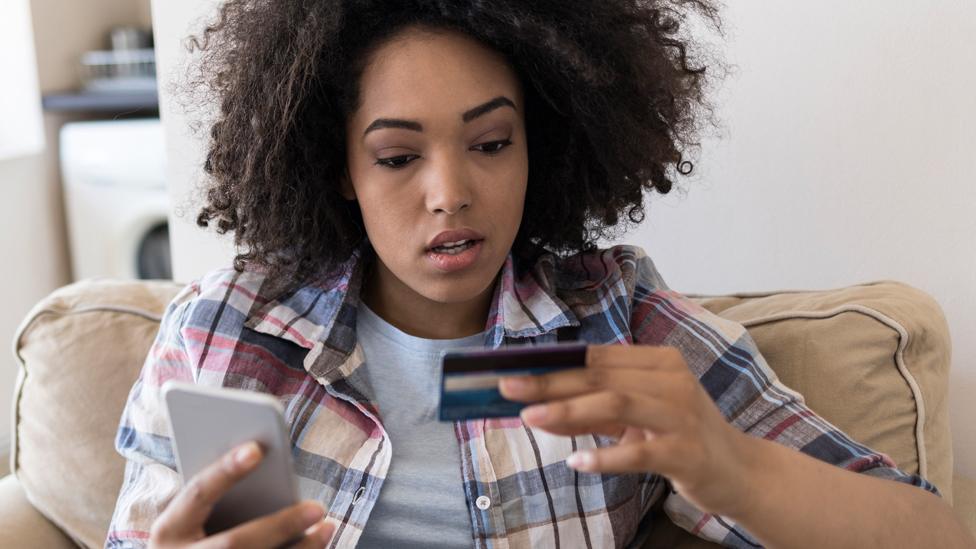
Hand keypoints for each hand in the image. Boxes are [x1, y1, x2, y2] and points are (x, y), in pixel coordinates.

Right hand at [149, 441, 334, 548]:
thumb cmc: (196, 536)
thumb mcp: (194, 519)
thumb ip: (221, 497)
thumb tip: (266, 462)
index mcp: (168, 530)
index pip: (197, 494)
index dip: (224, 470)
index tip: (256, 449)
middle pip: (234, 543)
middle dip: (280, 526)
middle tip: (318, 507)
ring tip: (328, 528)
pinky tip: (318, 545)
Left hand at [499, 344, 754, 517]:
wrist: (738, 472)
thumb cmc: (679, 438)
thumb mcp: (634, 420)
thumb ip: (591, 412)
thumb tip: (537, 408)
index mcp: (660, 362)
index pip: (597, 358)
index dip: (553, 363)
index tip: (514, 370)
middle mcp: (672, 381)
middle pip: (601, 377)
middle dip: (550, 383)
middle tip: (509, 390)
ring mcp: (682, 415)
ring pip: (617, 403)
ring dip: (569, 410)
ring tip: (532, 419)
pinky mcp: (687, 452)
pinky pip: (639, 452)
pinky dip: (605, 456)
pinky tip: (578, 462)